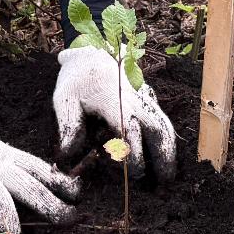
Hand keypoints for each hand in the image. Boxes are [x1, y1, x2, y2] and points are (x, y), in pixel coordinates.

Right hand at [0, 92, 78, 233]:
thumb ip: (3, 164)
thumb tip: (22, 182)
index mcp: (7, 155)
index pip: (41, 169)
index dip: (62, 182)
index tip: (78, 194)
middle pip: (33, 190)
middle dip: (54, 207)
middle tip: (70, 221)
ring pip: (6, 210)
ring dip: (14, 232)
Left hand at [53, 44, 177, 181]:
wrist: (92, 52)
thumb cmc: (77, 78)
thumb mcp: (64, 98)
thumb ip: (68, 126)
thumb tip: (69, 155)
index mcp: (113, 100)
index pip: (129, 129)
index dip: (134, 152)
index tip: (134, 172)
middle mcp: (133, 99)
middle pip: (156, 127)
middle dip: (162, 155)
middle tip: (163, 181)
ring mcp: (143, 98)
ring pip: (164, 123)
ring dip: (169, 149)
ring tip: (169, 175)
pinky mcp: (147, 99)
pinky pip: (161, 119)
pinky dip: (166, 139)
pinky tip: (165, 156)